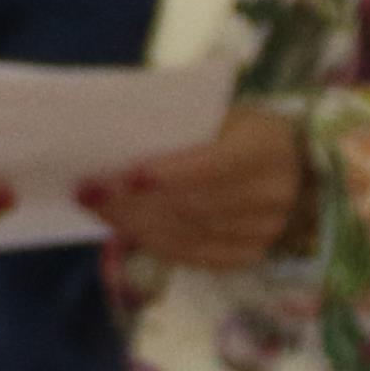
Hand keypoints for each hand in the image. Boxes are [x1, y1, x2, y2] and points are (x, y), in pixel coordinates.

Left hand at [84, 107, 301, 272]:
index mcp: (267, 147)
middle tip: (89, 193)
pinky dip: (155, 243)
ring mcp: (265, 229)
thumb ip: (179, 130)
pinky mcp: (252, 252)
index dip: (171, 174)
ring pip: (188, 234)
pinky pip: (195, 256)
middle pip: (193, 206)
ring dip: (136, 223)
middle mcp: (273, 193)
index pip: (215, 165)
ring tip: (97, 208)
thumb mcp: (215, 114)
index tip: (126, 177)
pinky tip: (124, 228)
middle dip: (135, 202)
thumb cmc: (232, 127)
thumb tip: (115, 146)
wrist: (280, 158)